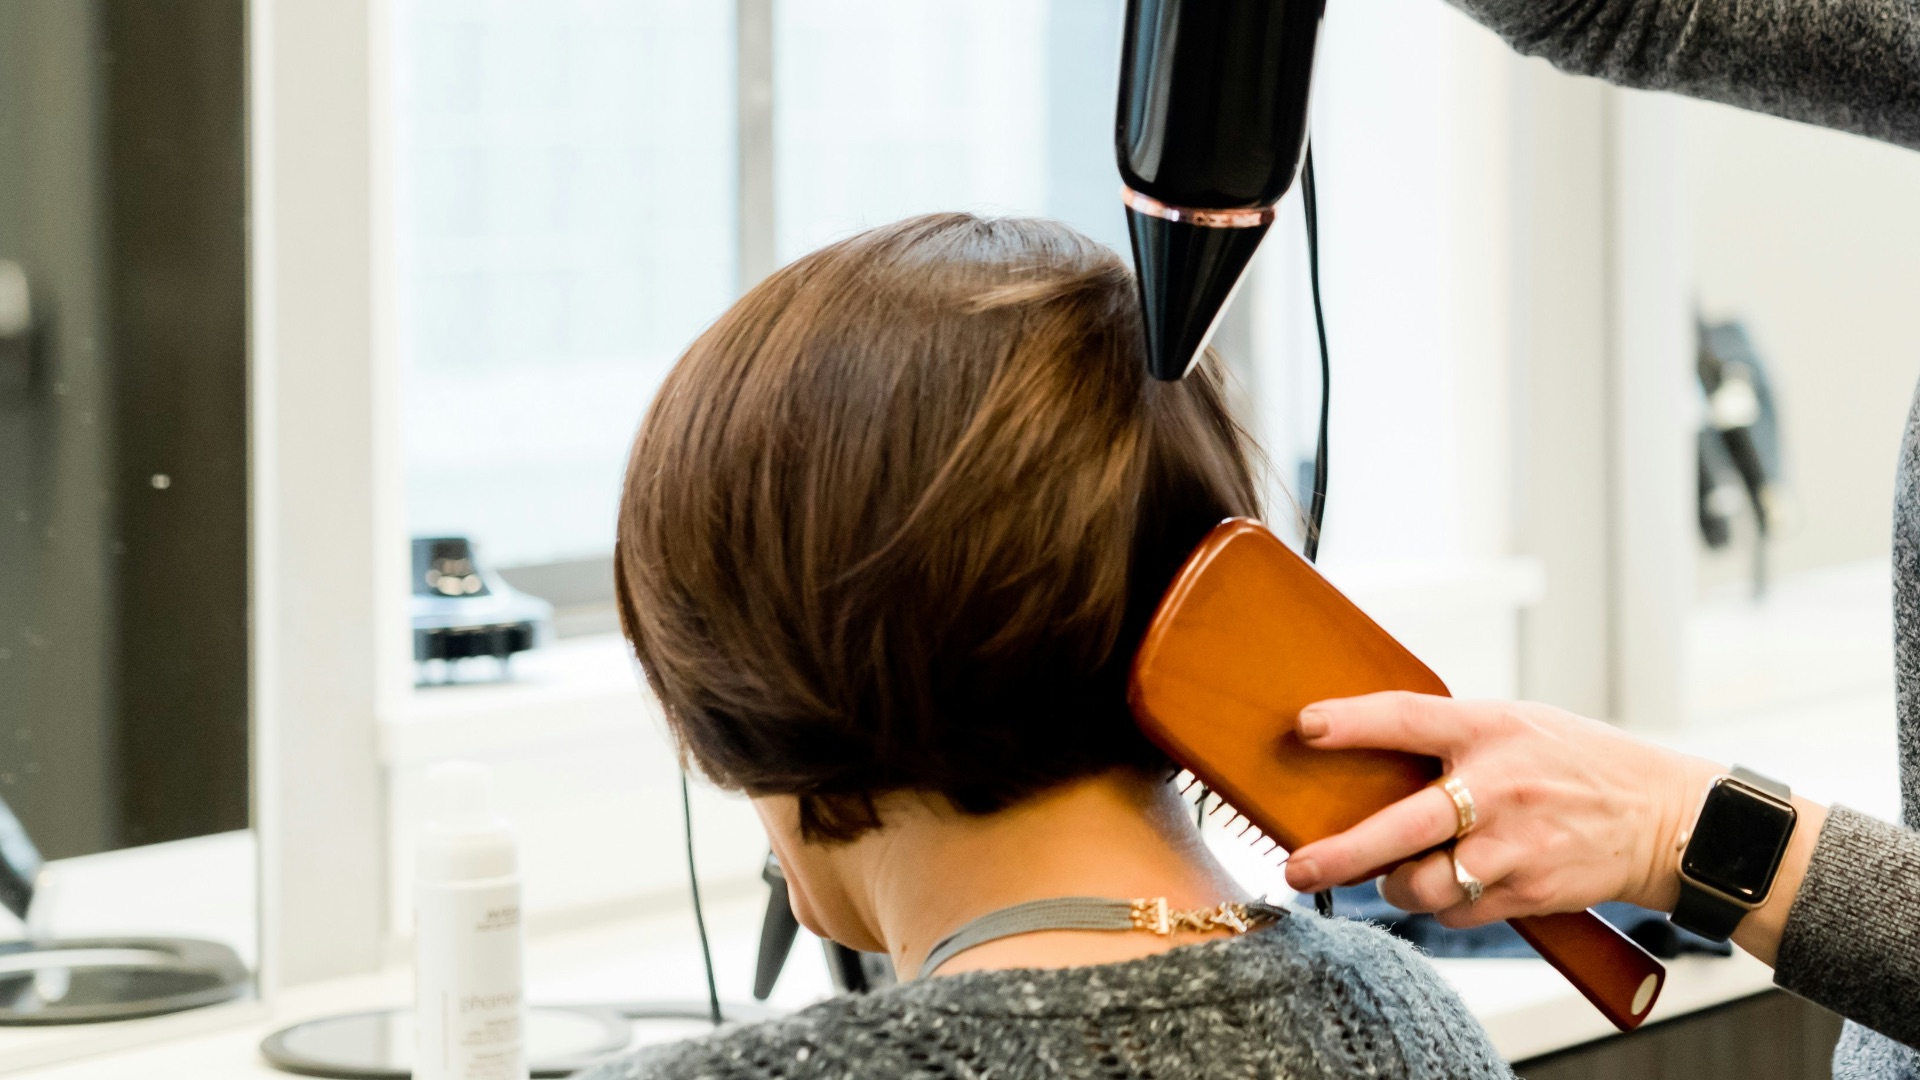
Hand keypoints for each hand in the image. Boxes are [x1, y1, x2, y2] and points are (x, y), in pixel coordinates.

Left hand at [1281, 692, 1722, 926]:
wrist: (1664, 818)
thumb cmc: (1576, 764)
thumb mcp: (1518, 724)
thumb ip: (1452, 736)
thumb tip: (1366, 752)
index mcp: (1491, 729)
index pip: (1409, 719)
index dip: (1352, 723)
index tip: (1304, 727)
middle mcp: (1500, 787)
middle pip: (1403, 827)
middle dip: (1341, 854)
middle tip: (1298, 867)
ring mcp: (1515, 845)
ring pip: (1424, 884)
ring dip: (1396, 885)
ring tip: (1394, 873)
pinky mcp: (1529, 891)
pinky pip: (1456, 911)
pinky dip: (1442, 905)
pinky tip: (1456, 883)